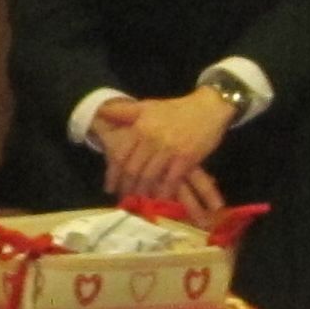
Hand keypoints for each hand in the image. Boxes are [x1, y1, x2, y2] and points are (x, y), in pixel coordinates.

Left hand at [93, 90, 231, 205]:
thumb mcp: (147, 106)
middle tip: (124, 198)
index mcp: (140, 127)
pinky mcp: (186, 158)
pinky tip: (159, 200)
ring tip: (139, 202)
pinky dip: (163, 193)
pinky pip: (170, 181)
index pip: (121, 155)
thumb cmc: (175, 109)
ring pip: (150, 177)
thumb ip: (124, 112)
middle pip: (133, 170)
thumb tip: (101, 111)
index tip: (110, 188)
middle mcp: (152, 139)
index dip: (113, 175)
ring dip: (143, 193)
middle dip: (127, 187)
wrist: (208, 107)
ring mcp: (169, 149)